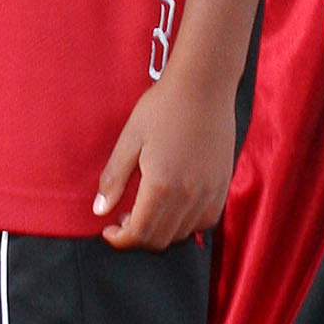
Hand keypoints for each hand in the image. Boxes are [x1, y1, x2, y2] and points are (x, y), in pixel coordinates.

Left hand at [95, 67, 237, 250]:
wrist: (204, 84)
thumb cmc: (162, 107)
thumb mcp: (130, 139)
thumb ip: (114, 178)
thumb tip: (99, 210)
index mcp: (161, 186)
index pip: (139, 233)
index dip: (120, 240)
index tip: (108, 229)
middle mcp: (189, 196)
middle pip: (161, 239)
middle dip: (137, 237)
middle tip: (123, 219)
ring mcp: (210, 192)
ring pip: (183, 234)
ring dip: (161, 231)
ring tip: (146, 210)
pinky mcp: (223, 184)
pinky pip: (206, 221)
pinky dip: (186, 224)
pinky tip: (174, 205)